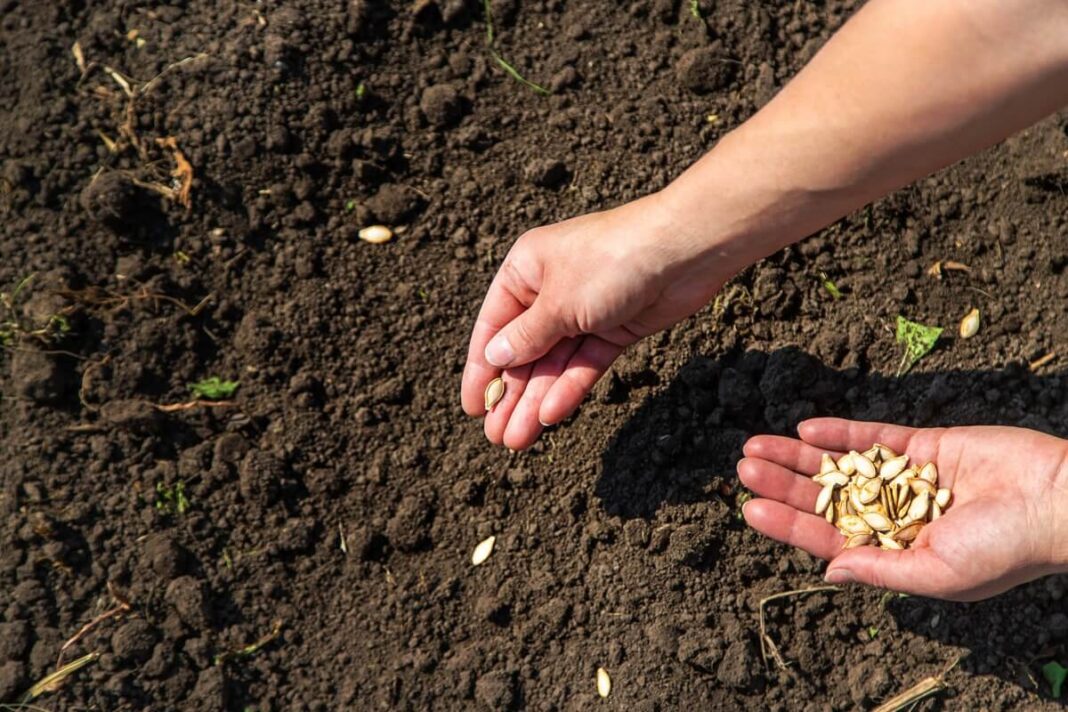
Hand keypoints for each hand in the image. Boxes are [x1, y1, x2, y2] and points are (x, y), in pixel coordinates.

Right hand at [460, 192, 726, 449]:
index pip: (493, 325)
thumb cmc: (610, 261)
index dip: (481, 368)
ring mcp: (584, 311)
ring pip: (554, 363)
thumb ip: (526, 336)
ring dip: (536, 400)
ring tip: (517, 440)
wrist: (682, 250)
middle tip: (495, 436)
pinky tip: (551, 416)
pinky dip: (569, 389)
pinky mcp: (615, 328)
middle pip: (524, 351)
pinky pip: (584, 364)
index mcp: (525, 270)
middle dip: (511, 394)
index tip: (472, 407)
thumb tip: (494, 357)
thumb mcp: (558, 302)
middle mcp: (551, 290)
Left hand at [739, 418, 1067, 600]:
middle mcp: (896, 516)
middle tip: (743, 467)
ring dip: (800, 454)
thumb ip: (882, 570)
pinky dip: (842, 432)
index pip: (829, 537)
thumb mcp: (939, 573)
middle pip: (826, 497)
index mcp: (896, 552)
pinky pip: (876, 437)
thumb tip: (828, 572)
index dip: (789, 523)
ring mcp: (908, 479)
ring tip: (757, 444)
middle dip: (785, 482)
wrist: (1058, 500)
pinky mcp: (927, 445)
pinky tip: (807, 428)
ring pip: (842, 465)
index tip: (750, 508)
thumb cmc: (1005, 549)